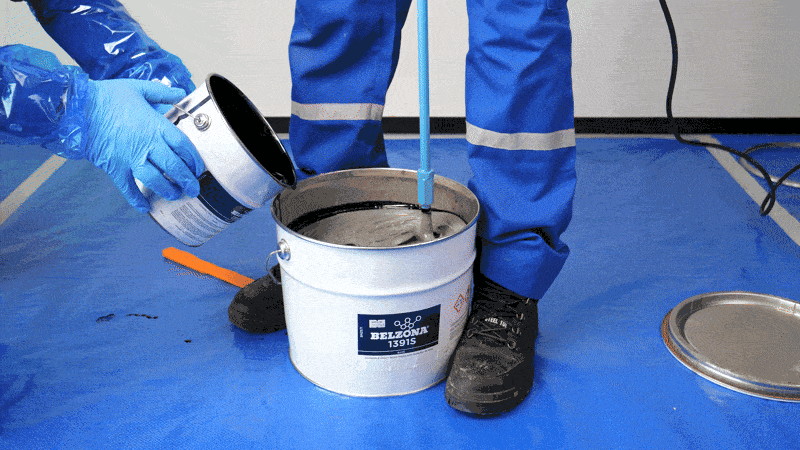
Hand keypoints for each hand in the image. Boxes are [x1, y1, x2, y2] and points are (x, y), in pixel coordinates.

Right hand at [84, 79, 204, 211]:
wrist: (75, 108)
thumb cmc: (106, 96)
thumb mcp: (138, 88)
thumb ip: (161, 92)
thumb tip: (180, 93)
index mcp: (155, 126)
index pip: (183, 146)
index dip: (194, 159)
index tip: (198, 168)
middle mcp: (147, 145)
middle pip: (174, 167)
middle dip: (187, 181)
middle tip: (194, 190)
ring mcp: (130, 158)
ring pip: (155, 180)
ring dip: (167, 190)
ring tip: (175, 196)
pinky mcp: (114, 167)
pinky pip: (127, 188)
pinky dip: (136, 199)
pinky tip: (145, 208)